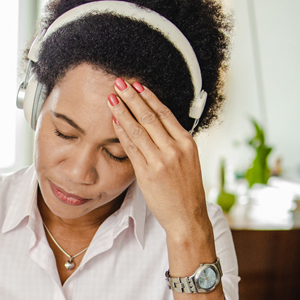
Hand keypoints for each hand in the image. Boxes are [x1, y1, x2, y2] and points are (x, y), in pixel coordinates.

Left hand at [106, 78, 212, 243]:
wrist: (187, 216)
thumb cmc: (185, 190)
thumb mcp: (187, 161)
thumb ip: (174, 143)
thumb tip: (158, 126)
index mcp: (186, 143)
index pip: (164, 113)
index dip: (148, 97)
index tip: (137, 85)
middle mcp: (175, 149)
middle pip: (149, 116)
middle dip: (132, 97)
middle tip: (119, 82)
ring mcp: (161, 161)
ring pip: (138, 129)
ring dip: (123, 111)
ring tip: (111, 98)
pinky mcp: (148, 173)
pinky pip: (131, 148)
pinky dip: (121, 132)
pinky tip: (113, 121)